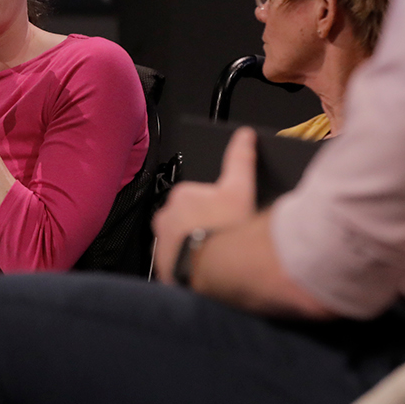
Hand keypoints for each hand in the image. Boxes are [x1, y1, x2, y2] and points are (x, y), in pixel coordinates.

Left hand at [153, 126, 258, 282]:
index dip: (215, 209)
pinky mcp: (161, 267)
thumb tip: (244, 134)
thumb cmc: (228, 228)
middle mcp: (164, 217)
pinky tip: (203, 268)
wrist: (218, 269)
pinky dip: (186, 265)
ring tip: (215, 255)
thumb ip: (240, 159)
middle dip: (202, 227)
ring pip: (179, 242)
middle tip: (223, 237)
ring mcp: (161, 243)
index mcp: (180, 195)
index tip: (225, 219)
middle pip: (187, 220)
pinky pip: (174, 263)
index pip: (196, 198)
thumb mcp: (240, 188)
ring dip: (193, 246)